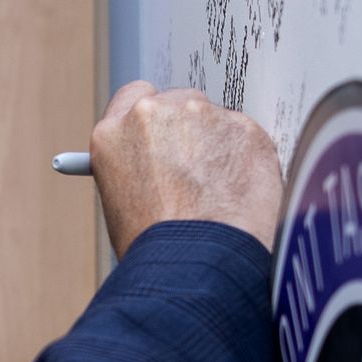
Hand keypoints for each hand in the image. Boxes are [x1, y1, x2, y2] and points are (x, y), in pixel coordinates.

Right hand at [90, 81, 282, 257]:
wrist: (198, 263)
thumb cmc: (158, 249)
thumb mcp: (122, 206)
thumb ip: (137, 169)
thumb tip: (158, 165)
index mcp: (114, 133)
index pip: (134, 99)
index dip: (153, 121)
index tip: (163, 136)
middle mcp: (154, 113)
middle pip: (178, 106)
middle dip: (189, 133)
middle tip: (196, 172)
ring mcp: (202, 115)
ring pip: (215, 122)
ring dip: (219, 148)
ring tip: (218, 196)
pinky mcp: (244, 127)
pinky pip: (246, 139)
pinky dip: (247, 162)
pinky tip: (239, 197)